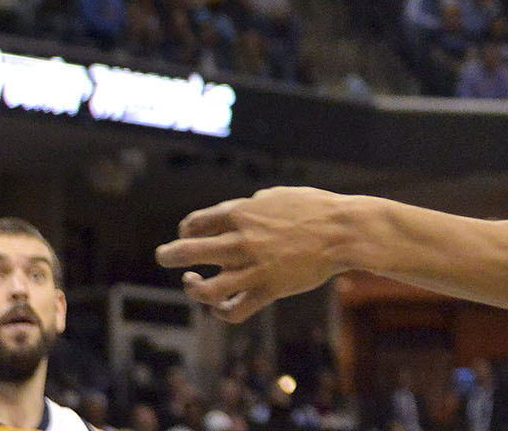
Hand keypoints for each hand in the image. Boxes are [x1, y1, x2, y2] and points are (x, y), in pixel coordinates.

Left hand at [156, 186, 354, 322]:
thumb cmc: (315, 208)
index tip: (191, 234)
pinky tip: (220, 305)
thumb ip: (251, 205)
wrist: (344, 231)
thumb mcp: (277, 195)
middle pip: (186, 251)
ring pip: (204, 289)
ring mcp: (252, 268)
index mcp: (240, 213)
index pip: (194, 223)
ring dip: (191, 288)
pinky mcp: (268, 290)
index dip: (186, 229)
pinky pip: (233, 310)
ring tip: (192, 282)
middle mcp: (240, 241)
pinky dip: (220, 311)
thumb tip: (236, 212)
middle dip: (168, 255)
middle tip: (164, 256)